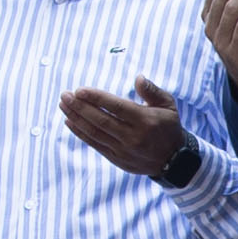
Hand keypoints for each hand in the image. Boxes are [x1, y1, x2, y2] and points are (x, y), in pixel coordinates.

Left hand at [57, 77, 194, 180]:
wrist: (173, 161)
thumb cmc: (168, 127)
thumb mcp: (168, 106)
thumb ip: (152, 91)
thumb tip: (138, 77)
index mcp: (145, 120)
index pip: (115, 107)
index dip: (96, 98)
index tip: (79, 90)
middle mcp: (133, 136)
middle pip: (101, 120)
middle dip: (80, 107)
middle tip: (65, 95)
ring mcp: (123, 150)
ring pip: (95, 132)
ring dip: (76, 118)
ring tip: (63, 105)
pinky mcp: (117, 159)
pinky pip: (95, 144)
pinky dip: (80, 133)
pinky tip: (69, 121)